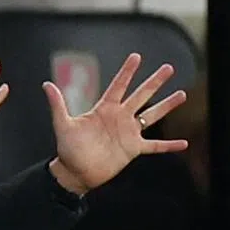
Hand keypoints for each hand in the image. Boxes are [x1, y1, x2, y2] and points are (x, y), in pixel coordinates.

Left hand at [43, 53, 187, 193]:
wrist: (75, 172)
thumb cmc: (68, 149)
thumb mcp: (63, 125)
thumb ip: (58, 105)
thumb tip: (46, 85)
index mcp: (104, 109)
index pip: (118, 86)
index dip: (127, 71)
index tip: (136, 56)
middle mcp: (120, 118)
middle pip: (141, 95)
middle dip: (155, 82)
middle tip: (168, 68)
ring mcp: (128, 133)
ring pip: (152, 116)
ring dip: (167, 105)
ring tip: (182, 94)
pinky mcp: (133, 150)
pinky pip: (154, 146)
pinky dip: (168, 145)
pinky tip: (183, 143)